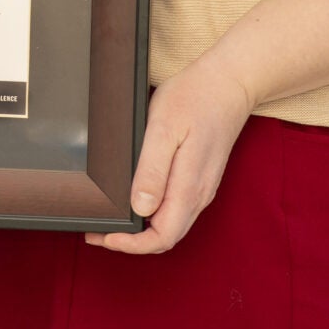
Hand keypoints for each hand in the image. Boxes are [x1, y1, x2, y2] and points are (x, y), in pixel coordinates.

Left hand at [87, 64, 253, 254]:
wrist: (230, 83)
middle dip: (131, 242)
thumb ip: (152, 170)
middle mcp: (198, 195)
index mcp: (189, 187)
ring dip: (141, 231)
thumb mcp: (164, 128)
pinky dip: (153, 216)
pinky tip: (135, 202)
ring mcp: (202, 188)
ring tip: (111, 219)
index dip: (131, 245)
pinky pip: (177, 210)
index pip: (162, 237)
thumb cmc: (195, 98)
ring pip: (171, 226)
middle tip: (98, 231)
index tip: (104, 236)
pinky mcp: (200, 178)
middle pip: (166, 237)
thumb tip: (140, 207)